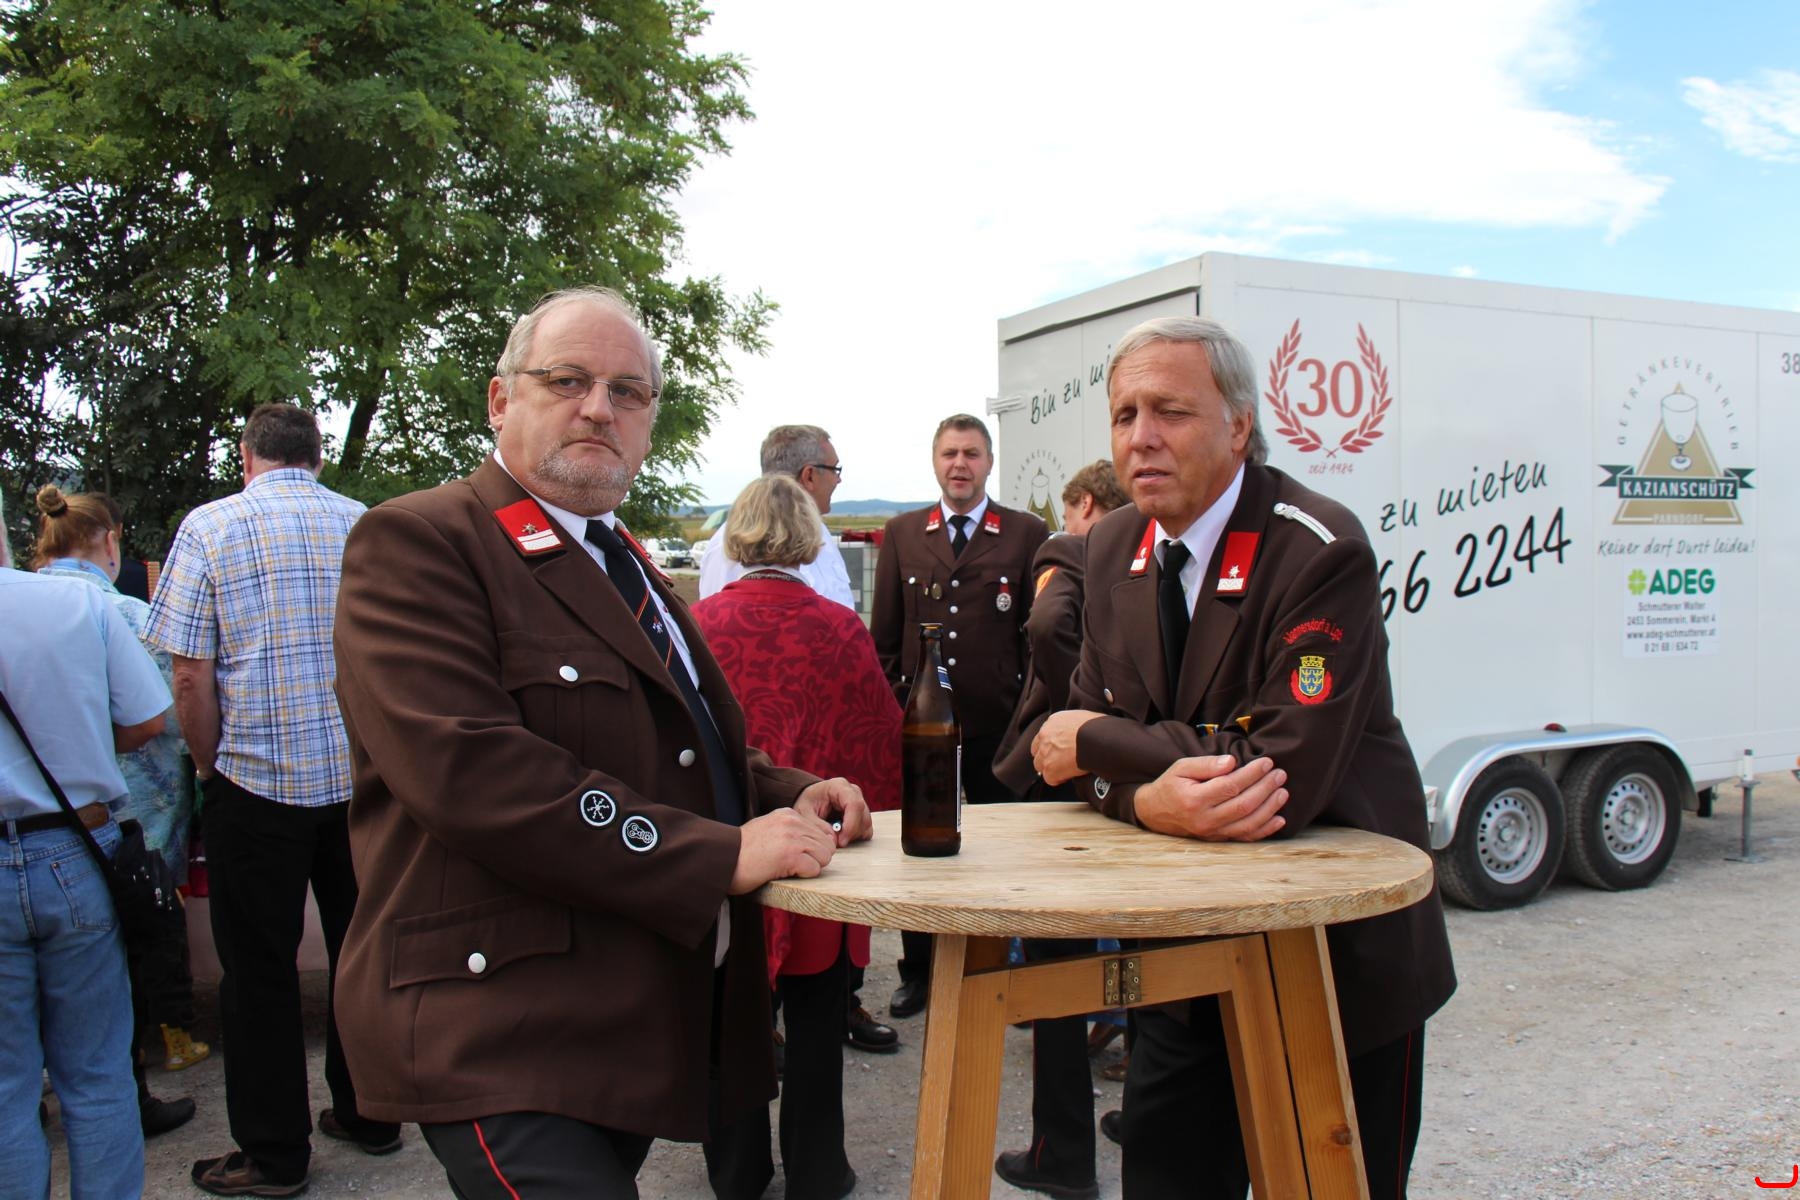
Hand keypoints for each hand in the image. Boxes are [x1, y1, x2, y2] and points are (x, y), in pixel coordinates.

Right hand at [729, 807, 839, 894]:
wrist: (723, 860)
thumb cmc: (742, 851)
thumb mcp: (767, 829)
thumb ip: (790, 830)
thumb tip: (814, 842)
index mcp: (787, 814)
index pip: (821, 831)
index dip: (813, 847)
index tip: (796, 855)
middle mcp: (792, 823)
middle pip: (827, 844)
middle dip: (815, 858)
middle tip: (793, 864)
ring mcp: (792, 838)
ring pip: (825, 856)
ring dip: (810, 866)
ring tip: (788, 867)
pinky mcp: (791, 856)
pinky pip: (815, 869)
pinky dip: (803, 876)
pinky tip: (785, 872)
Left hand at [795, 777, 872, 846]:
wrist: (810, 801)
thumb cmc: (807, 804)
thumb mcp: (804, 814)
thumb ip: (817, 825)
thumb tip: (834, 839)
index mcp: (839, 787)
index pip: (855, 804)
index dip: (851, 825)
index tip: (841, 841)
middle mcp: (854, 792)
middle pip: (863, 816)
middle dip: (850, 834)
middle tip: (835, 841)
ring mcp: (860, 802)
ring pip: (866, 824)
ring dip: (853, 836)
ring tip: (835, 836)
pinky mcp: (862, 814)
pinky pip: (866, 829)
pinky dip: (855, 836)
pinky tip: (841, 835)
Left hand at [1031, 710, 1102, 784]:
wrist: (1097, 739)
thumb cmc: (1097, 728)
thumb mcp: (1082, 717)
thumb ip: (1073, 725)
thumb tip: (1079, 732)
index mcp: (1054, 721)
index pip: (1044, 735)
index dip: (1051, 745)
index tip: (1060, 749)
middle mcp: (1045, 735)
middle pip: (1038, 751)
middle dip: (1048, 757)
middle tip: (1062, 761)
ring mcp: (1045, 752)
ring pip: (1041, 765)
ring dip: (1052, 768)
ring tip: (1067, 769)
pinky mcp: (1050, 768)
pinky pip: (1050, 779)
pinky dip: (1059, 779)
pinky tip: (1070, 775)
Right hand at [1132, 755, 1287, 841]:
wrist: (1155, 813)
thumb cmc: (1170, 786)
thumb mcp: (1181, 768)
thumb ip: (1207, 765)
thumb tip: (1232, 761)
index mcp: (1194, 799)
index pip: (1230, 786)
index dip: (1251, 774)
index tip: (1267, 762)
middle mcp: (1204, 819)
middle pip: (1243, 805)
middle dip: (1266, 788)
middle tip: (1280, 774)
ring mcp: (1212, 833)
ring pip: (1248, 823)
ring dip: (1270, 808)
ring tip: (1283, 792)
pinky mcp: (1218, 840)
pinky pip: (1245, 838)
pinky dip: (1265, 830)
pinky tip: (1279, 819)